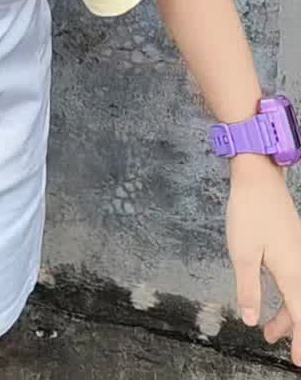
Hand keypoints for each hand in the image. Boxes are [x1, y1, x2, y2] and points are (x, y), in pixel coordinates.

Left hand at [227, 155, 300, 364]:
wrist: (258, 176)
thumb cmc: (249, 212)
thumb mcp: (242, 253)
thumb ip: (248, 289)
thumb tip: (250, 319)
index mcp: (292, 271)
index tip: (298, 361)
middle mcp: (300, 264)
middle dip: (293, 330)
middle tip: (279, 346)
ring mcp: (297, 252)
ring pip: (297, 292)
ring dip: (286, 313)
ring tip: (267, 330)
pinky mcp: (291, 243)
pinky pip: (294, 277)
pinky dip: (286, 294)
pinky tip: (272, 296)